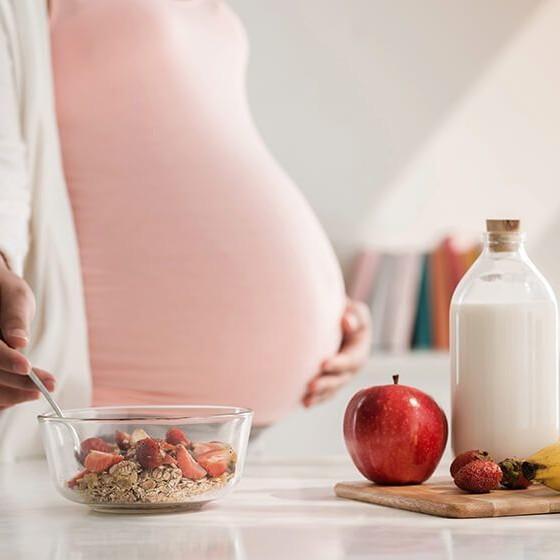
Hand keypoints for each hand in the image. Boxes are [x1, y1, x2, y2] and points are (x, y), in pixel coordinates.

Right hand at [0, 259, 54, 409]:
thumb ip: (15, 318)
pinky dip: (6, 395)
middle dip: (17, 382)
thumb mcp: (15, 296)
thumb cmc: (6, 292)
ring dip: (12, 394)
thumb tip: (19, 341)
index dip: (6, 360)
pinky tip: (26, 394)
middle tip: (49, 385)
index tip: (27, 367)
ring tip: (40, 391)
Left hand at [303, 299, 370, 407]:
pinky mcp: (332, 381)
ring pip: (332, 389)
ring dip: (320, 396)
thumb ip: (355, 316)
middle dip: (326, 383)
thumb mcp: (356, 312)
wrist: (341, 322)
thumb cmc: (348, 314)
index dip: (338, 363)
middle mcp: (352, 367)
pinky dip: (316, 399)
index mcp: (360, 351)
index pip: (351, 359)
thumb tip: (346, 321)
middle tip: (311, 386)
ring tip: (306, 400)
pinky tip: (304, 403)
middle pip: (341, 379)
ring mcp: (342, 376)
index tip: (323, 364)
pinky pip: (325, 393)